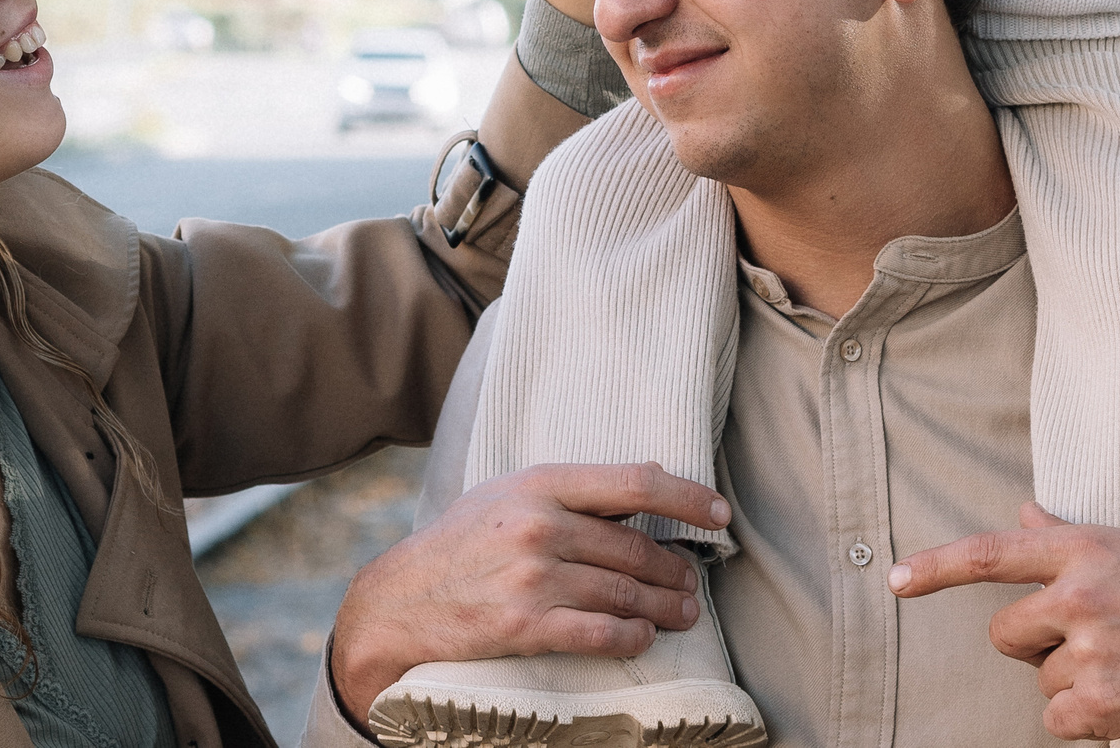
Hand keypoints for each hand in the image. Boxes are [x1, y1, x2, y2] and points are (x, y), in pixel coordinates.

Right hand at [328, 462, 730, 724]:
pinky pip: (602, 634)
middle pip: (638, 547)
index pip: (636, 482)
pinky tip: (642, 638)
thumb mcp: (508, 494)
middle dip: (677, 570)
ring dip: (665, 608)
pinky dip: (632, 639)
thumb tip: (645, 481)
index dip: (688, 497)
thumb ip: (569, 490)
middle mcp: (540, 526)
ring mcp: (534, 578)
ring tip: (683, 614)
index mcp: (540, 483)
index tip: (719, 514)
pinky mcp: (526, 626)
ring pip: (627, 593)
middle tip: (692, 583)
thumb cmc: (461, 543)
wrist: (400, 600)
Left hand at [892, 503, 1119, 744]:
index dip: (934, 568)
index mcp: (1083, 549)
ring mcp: (1093, 650)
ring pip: (1039, 679)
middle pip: (1004, 633)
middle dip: (1032, 644)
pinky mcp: (1106, 702)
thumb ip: (1068, 535)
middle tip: (1088, 639)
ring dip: (1071, 680)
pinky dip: (1084, 719)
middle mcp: (1081, 596)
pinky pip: (1059, 719)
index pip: (989, 553)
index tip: (893, 581)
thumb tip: (1020, 516)